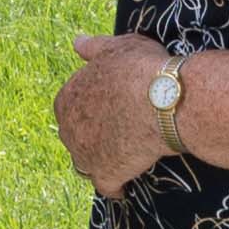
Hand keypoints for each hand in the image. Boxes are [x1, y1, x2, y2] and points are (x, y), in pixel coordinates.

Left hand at [56, 32, 173, 191]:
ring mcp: (85, 155)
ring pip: (86, 163)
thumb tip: (78, 42)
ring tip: (120, 157)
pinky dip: (115, 187)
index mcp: (66, 99)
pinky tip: (125, 186)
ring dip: (98, 162)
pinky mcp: (106, 175)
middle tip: (118, 132)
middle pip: (76, 137)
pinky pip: (107, 187)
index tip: (109, 108)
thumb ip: (94, 47)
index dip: (91, 108)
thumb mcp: (116, 47)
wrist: (162, 100)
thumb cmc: (139, 69)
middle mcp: (68, 129)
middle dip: (91, 137)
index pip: (71, 107)